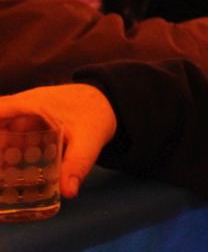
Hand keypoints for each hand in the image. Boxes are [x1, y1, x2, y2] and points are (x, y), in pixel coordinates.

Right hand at [0, 84, 116, 198]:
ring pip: (7, 133)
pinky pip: (17, 137)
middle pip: (0, 125)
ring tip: (7, 179)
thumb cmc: (97, 113)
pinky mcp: (35, 123)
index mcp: (32, 103)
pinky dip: (15, 153)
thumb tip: (68, 192)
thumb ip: (78, 164)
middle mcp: (25, 107)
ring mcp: (29, 115)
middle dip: (0, 148)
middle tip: (4, 174)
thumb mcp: (90, 139)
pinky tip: (18, 173)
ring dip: (6, 153)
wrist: (111, 101)